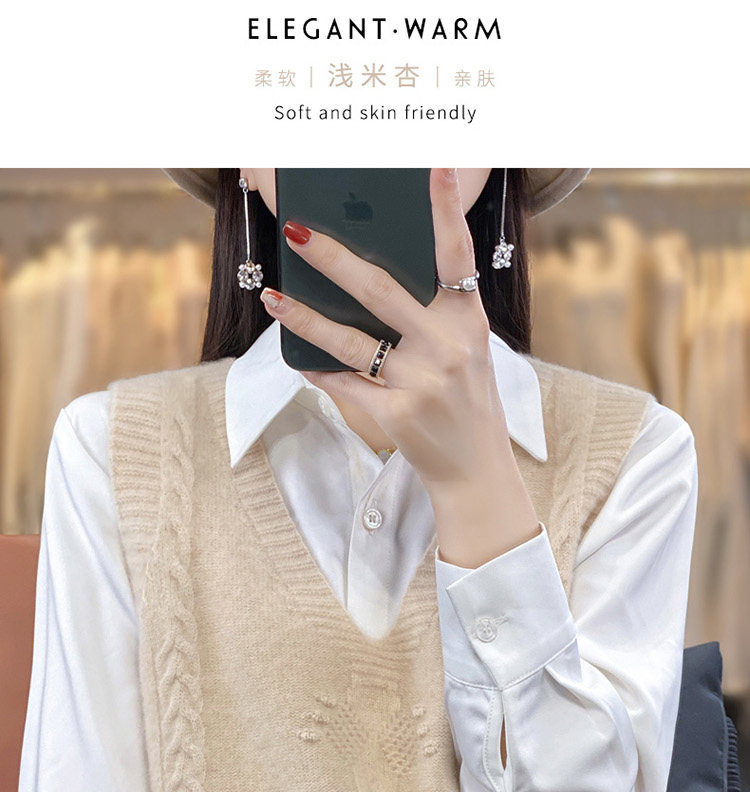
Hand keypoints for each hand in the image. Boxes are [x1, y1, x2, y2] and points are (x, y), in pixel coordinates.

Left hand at [259, 167, 511, 492]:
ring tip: (273, 296)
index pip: (456, 254)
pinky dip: (318, 370)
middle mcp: (447, 346)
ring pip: (350, 340)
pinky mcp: (397, 416)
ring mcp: (421, 383)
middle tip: (297, 229)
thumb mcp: (464, 348)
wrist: (476, 469)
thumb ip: (429, 312)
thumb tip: (363, 273)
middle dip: (334, 258)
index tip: (435, 165)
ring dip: (305, 317)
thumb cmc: (464, 399)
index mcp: (468, 320)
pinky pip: (345, 383)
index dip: (445, 210)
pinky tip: (296, 357)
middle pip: (381, 291)